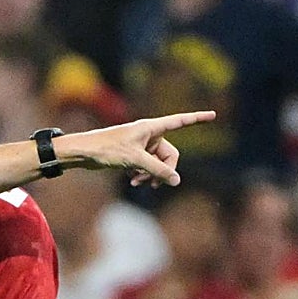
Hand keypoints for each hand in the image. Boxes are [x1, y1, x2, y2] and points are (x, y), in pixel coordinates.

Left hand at [58, 111, 215, 187]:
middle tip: (153, 183)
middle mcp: (149, 135)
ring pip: (158, 164)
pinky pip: (147, 167)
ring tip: (139, 183)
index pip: (180, 121)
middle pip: (170, 154)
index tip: (213, 115)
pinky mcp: (133, 156)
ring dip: (151, 175)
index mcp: (151, 127)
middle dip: (164, 170)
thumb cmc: (107, 149)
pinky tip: (133, 181)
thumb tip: (176, 181)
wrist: (84, 153)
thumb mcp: (135, 160)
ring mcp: (141, 146)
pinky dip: (143, 175)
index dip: (197, 119)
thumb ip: (157, 170)